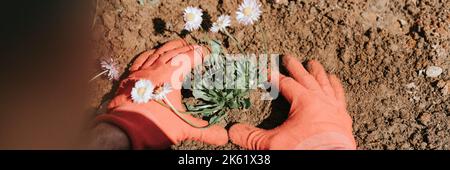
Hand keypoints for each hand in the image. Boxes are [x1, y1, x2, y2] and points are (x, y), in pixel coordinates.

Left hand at [96, 39, 227, 148]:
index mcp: (171, 75)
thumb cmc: (154, 125)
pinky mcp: (130, 78)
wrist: (123, 130)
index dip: (200, 54)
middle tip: (196, 48)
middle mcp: (156, 68)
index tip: (208, 53)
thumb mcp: (183, 129)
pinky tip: (152, 53)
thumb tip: (224, 137)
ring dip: (170, 47)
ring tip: (179, 44)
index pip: (190, 57)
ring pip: (158, 52)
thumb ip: (205, 131)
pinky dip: (150, 54)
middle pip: (175, 51)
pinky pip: (141, 59)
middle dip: (187, 48)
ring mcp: (141, 72)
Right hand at [228, 55, 355, 149]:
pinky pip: (340, 97)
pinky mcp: (344, 119)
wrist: (329, 162)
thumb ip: (252, 136)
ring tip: (316, 65)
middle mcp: (321, 100)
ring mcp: (335, 108)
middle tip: (289, 58)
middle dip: (296, 68)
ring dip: (319, 74)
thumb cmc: (303, 150)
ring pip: (326, 84)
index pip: (285, 84)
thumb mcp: (273, 144)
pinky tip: (335, 84)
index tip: (265, 71)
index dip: (273, 77)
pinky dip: (337, 89)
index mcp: (304, 101)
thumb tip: (232, 131)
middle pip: (306, 78)